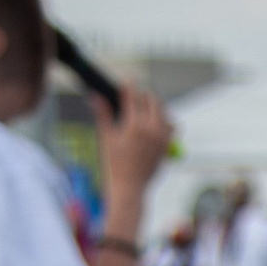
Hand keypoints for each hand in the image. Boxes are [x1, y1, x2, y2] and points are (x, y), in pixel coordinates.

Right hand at [98, 81, 170, 216]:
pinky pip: (172, 127)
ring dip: (155, 106)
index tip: (127, 79)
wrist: (130, 187)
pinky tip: (157, 121)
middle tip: (136, 93)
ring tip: (145, 106)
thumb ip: (103, 114)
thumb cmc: (114, 163)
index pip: (134, 97)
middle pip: (152, 101)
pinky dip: (165, 121)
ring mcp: (162, 137)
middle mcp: (152, 129)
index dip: (129, 86)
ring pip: (163, 112)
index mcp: (135, 125)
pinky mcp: (167, 146)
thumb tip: (94, 96)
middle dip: (143, 95)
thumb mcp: (107, 137)